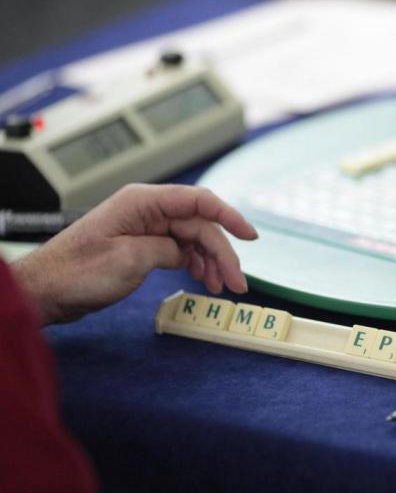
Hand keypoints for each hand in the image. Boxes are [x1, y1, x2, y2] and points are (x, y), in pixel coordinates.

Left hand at [12, 184, 257, 323]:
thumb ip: (167, 248)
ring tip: (221, 287)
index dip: (229, 217)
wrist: (47, 291)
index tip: (250, 236)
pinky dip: (195, 265)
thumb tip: (187, 251)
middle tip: (237, 282)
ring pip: (194, 240)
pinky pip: (181, 250)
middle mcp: (148, 210)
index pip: (199, 201)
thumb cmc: (77, 272)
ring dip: (211, 262)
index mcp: (143, 202)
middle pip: (200, 226)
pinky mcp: (144, 245)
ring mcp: (147, 227)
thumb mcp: (130, 259)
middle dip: (222, 253)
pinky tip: (203, 280)